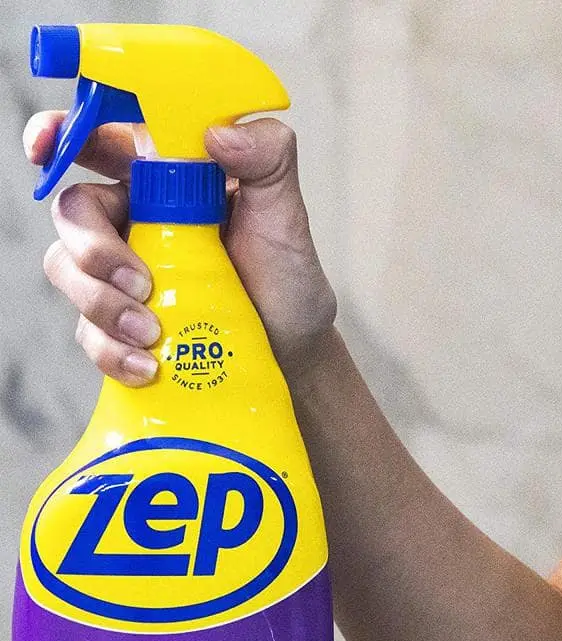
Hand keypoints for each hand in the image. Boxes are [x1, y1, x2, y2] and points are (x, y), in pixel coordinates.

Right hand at [23, 114, 337, 384]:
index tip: (46, 147)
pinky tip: (148, 366)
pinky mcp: (121, 322)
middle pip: (72, 211)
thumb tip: (218, 133)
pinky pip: (89, 333)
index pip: (97, 138)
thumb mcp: (287, 215)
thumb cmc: (286, 278)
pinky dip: (111, 350)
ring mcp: (122, 272)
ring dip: (100, 304)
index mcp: (164, 177)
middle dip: (91, 246)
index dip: (59, 133)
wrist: (295, 349)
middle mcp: (134, 218)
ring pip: (67, 270)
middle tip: (139, 282)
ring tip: (151, 332)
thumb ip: (269, 158)